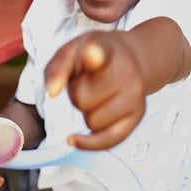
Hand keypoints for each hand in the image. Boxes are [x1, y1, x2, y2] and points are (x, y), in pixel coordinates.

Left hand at [45, 32, 145, 149]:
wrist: (133, 58)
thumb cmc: (96, 57)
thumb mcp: (72, 51)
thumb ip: (57, 67)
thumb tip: (52, 92)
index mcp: (105, 48)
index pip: (100, 51)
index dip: (93, 54)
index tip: (91, 53)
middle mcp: (126, 71)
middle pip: (81, 99)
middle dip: (76, 94)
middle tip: (86, 82)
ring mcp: (135, 95)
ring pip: (92, 121)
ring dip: (87, 112)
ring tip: (96, 95)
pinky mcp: (137, 116)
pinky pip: (107, 141)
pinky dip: (88, 143)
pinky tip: (75, 138)